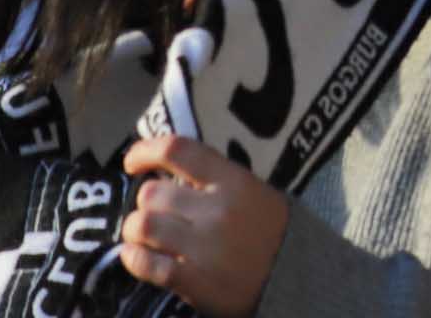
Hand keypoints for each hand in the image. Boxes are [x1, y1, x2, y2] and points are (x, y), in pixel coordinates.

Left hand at [118, 135, 287, 317]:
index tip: (133, 163)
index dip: (145, 152)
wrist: (297, 277)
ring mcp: (205, 247)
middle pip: (152, 193)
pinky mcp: (195, 281)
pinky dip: (134, 259)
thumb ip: (214, 180)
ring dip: (134, 231)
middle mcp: (217, 210)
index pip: (178, 150)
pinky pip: (147, 264)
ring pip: (142, 226)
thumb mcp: (253, 192)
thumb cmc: (272, 231)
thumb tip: (165, 172)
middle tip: (152, 212)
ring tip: (142, 236)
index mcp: (234, 181)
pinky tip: (137, 256)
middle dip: (144, 203)